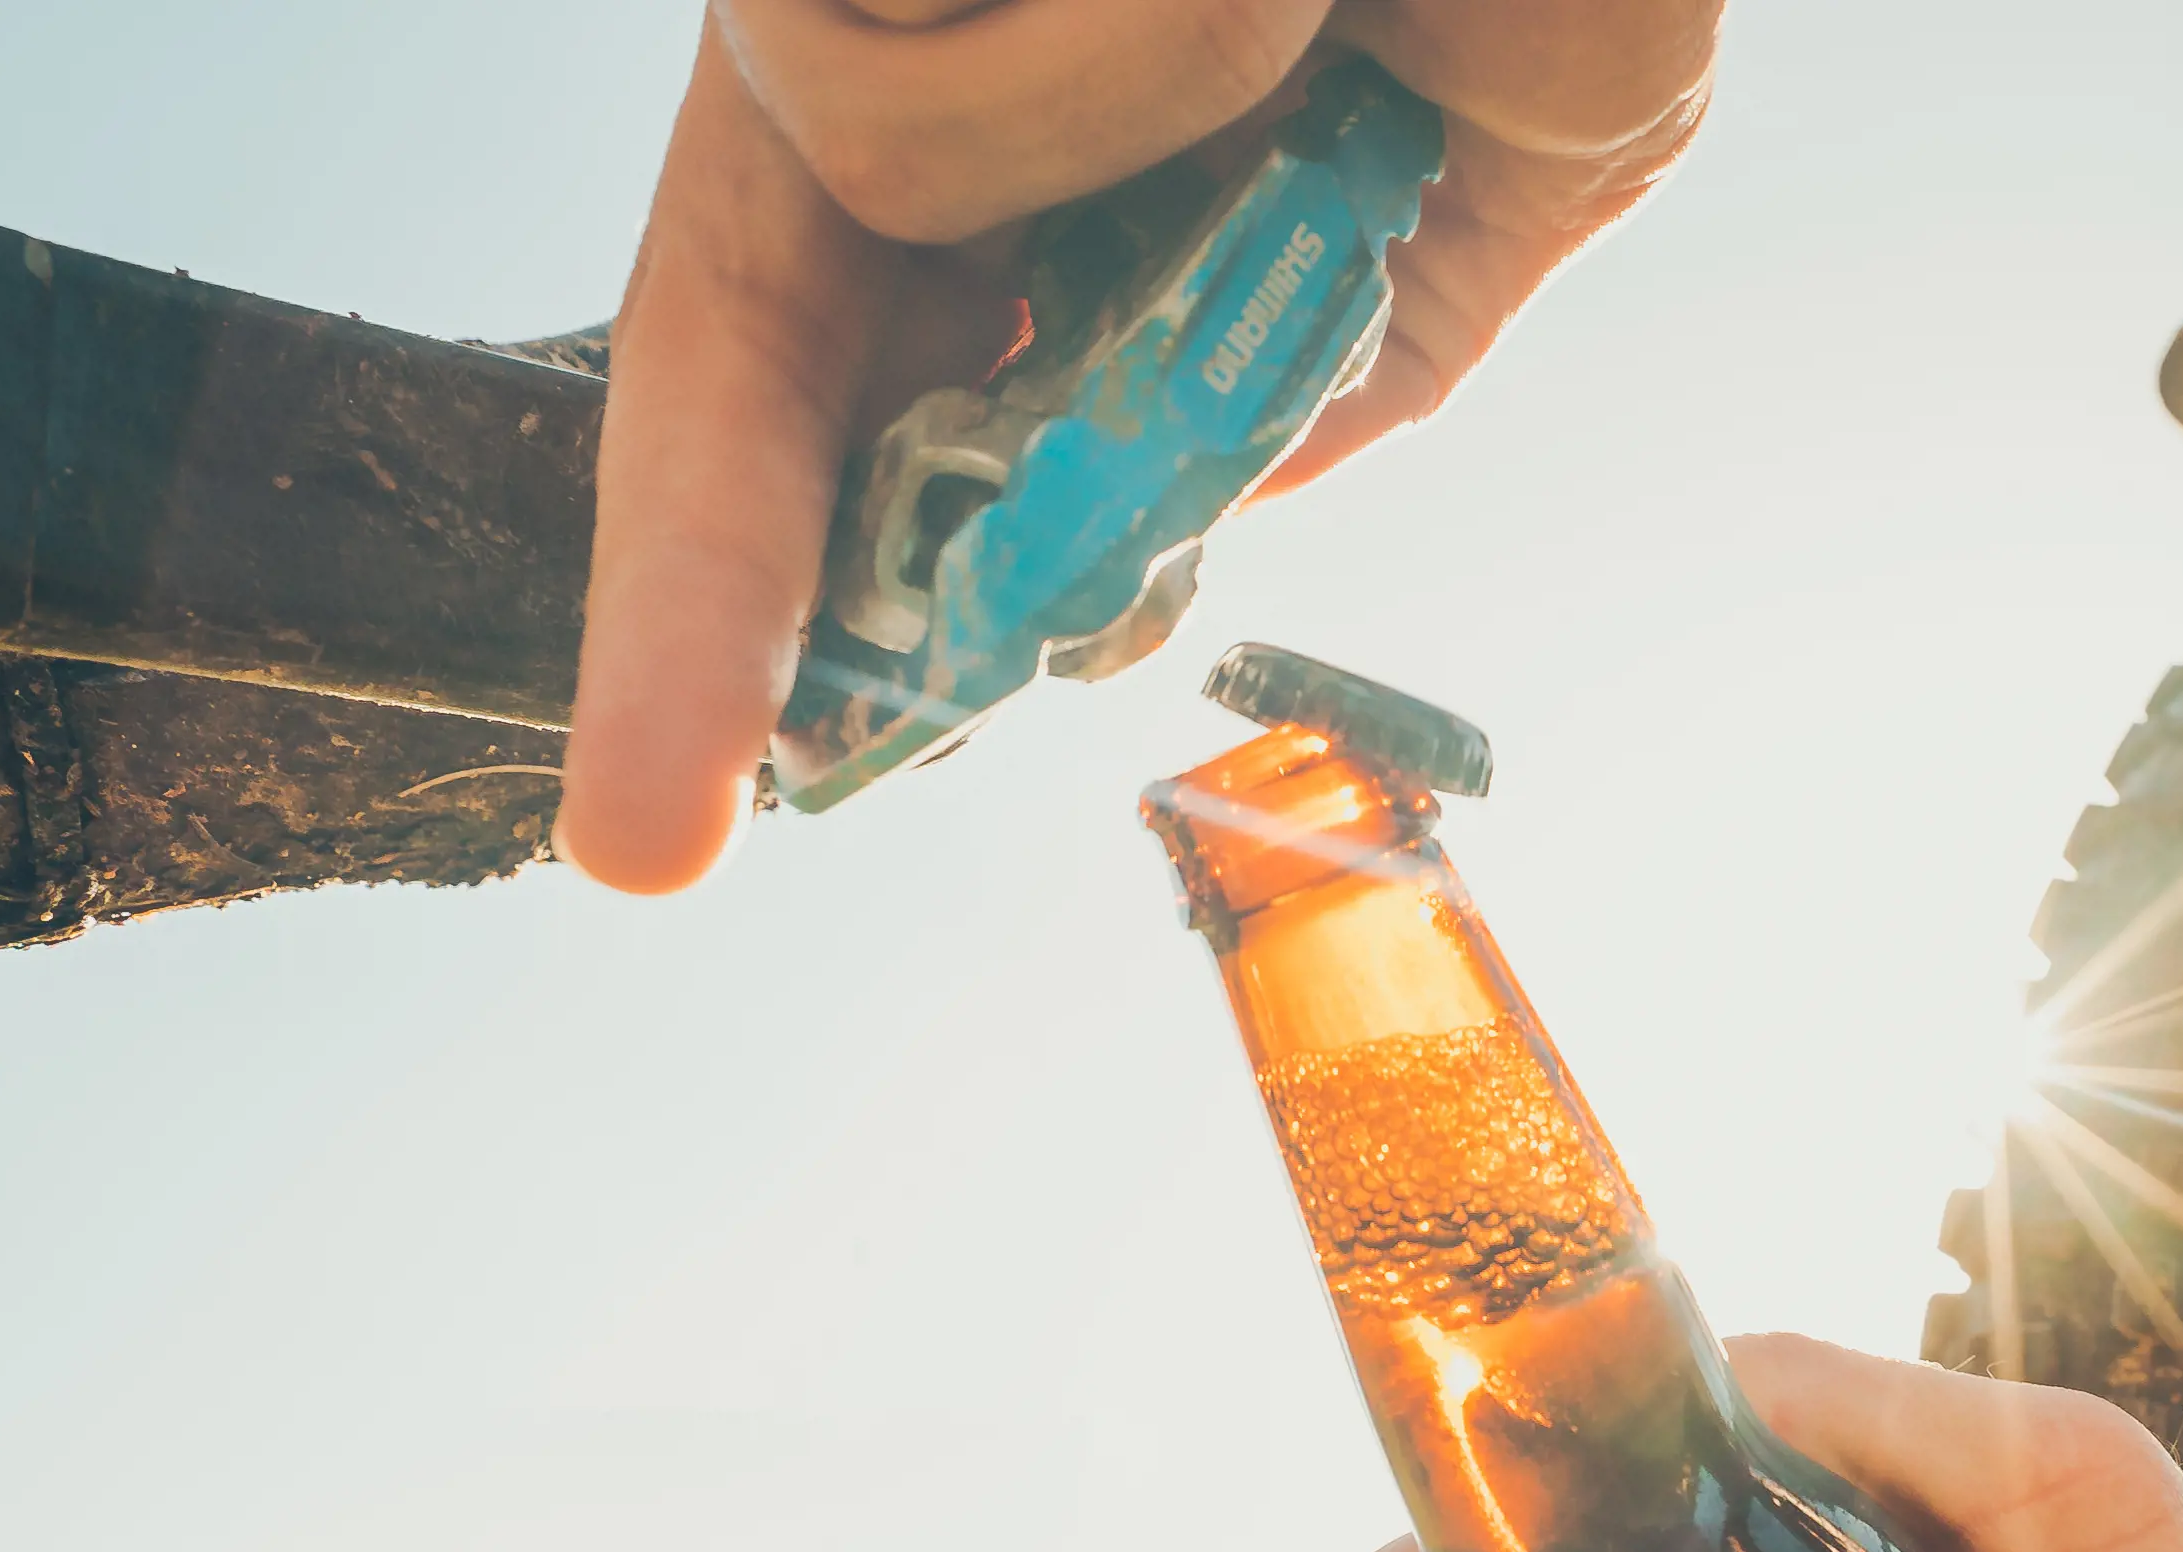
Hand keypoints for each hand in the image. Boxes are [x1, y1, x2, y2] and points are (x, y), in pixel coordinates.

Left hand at [556, 0, 1716, 894]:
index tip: (676, 826)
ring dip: (1155, 89)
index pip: (826, 393)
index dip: (741, 605)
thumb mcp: (1532, 153)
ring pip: (880, 144)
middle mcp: (881, 29)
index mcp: (1023, 127)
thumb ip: (1365, 340)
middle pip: (725, 364)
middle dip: (689, 616)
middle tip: (650, 840)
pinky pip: (930, 62)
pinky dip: (1165, 28)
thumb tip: (1211, 494)